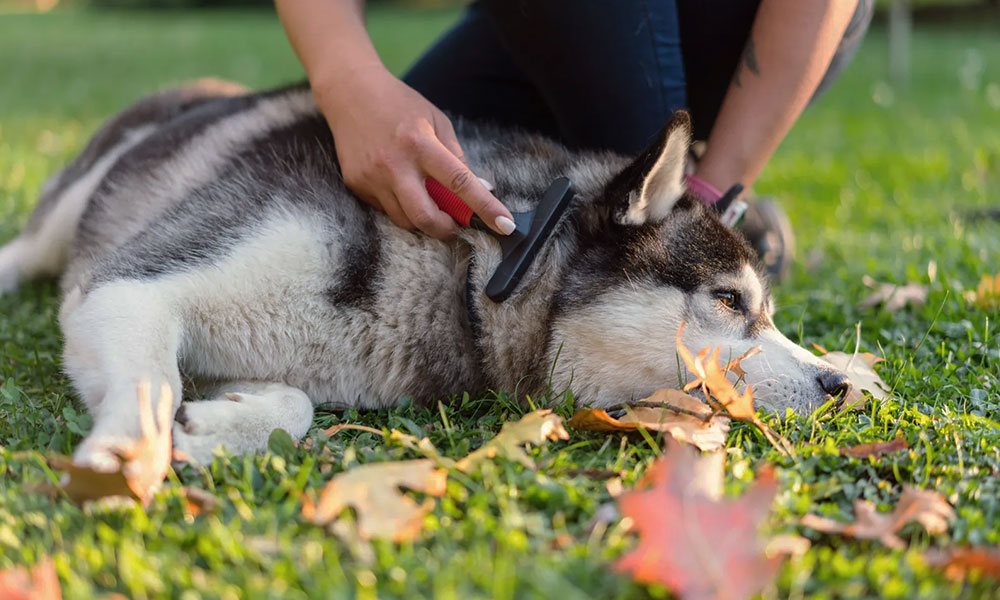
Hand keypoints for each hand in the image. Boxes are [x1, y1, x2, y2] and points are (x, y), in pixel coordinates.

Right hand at [314, 65, 514, 238]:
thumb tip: (481, 189)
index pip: (460, 183)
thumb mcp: (436, 121)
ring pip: (404, 220)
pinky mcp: (356, 184)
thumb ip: (457, 157)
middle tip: (455, 226)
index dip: (485, 207)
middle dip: (446, 230)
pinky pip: (385, 209)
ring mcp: (372, 177)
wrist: (349, 92)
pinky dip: (400, 206)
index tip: (504, 225)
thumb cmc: (400, 105)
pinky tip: (399, 185)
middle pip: (425, 217)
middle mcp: (395, 164)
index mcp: (421, 144)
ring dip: (423, 220)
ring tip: (428, 202)